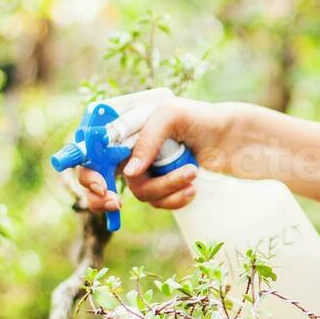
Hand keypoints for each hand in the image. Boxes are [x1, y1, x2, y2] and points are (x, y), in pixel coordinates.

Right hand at [78, 97, 236, 215]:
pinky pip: (158, 202)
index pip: (89, 152)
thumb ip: (147, 139)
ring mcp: (147, 171)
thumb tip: (129, 172)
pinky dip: (175, 199)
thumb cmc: (200, 117)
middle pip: (100, 181)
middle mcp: (130, 151)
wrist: (232, 138)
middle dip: (102, 196)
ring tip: (191, 173)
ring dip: (165, 188)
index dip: (87, 172)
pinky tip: (192, 189)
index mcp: (125, 130)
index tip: (100, 185)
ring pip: (139, 193)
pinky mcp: (164, 186)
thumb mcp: (171, 115)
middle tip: (114, 202)